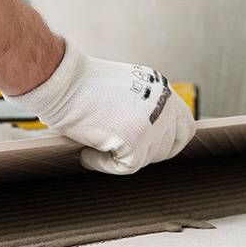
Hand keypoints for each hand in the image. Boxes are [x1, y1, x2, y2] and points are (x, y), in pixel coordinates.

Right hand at [5, 41, 195, 173]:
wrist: (60, 80)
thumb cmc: (78, 85)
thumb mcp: (122, 90)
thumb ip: (140, 109)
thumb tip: (145, 139)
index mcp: (161, 89)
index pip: (184, 126)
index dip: (168, 143)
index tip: (148, 150)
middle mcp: (163, 103)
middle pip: (168, 147)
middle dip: (142, 153)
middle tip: (113, 150)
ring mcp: (152, 121)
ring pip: (145, 158)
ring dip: (118, 157)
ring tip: (92, 144)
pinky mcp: (135, 139)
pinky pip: (124, 167)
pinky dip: (102, 164)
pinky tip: (87, 152)